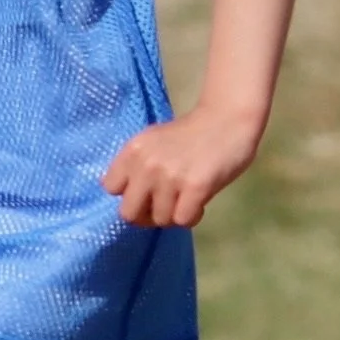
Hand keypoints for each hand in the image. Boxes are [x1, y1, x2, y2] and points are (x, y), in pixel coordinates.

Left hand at [102, 104, 259, 227]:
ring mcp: (171, 176)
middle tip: (164, 207)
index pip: (111, 188)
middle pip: (129, 213)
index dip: (129, 194)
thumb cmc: (190, 135)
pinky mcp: (196, 187)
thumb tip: (124, 197)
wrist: (228, 119)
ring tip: (185, 200)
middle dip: (146, 215)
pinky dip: (192, 216)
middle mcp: (147, 164)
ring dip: (174, 215)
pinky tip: (199, 203)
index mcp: (133, 150)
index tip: (145, 191)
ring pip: (160, 220)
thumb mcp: (152, 142)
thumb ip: (136, 166)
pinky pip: (183, 220)